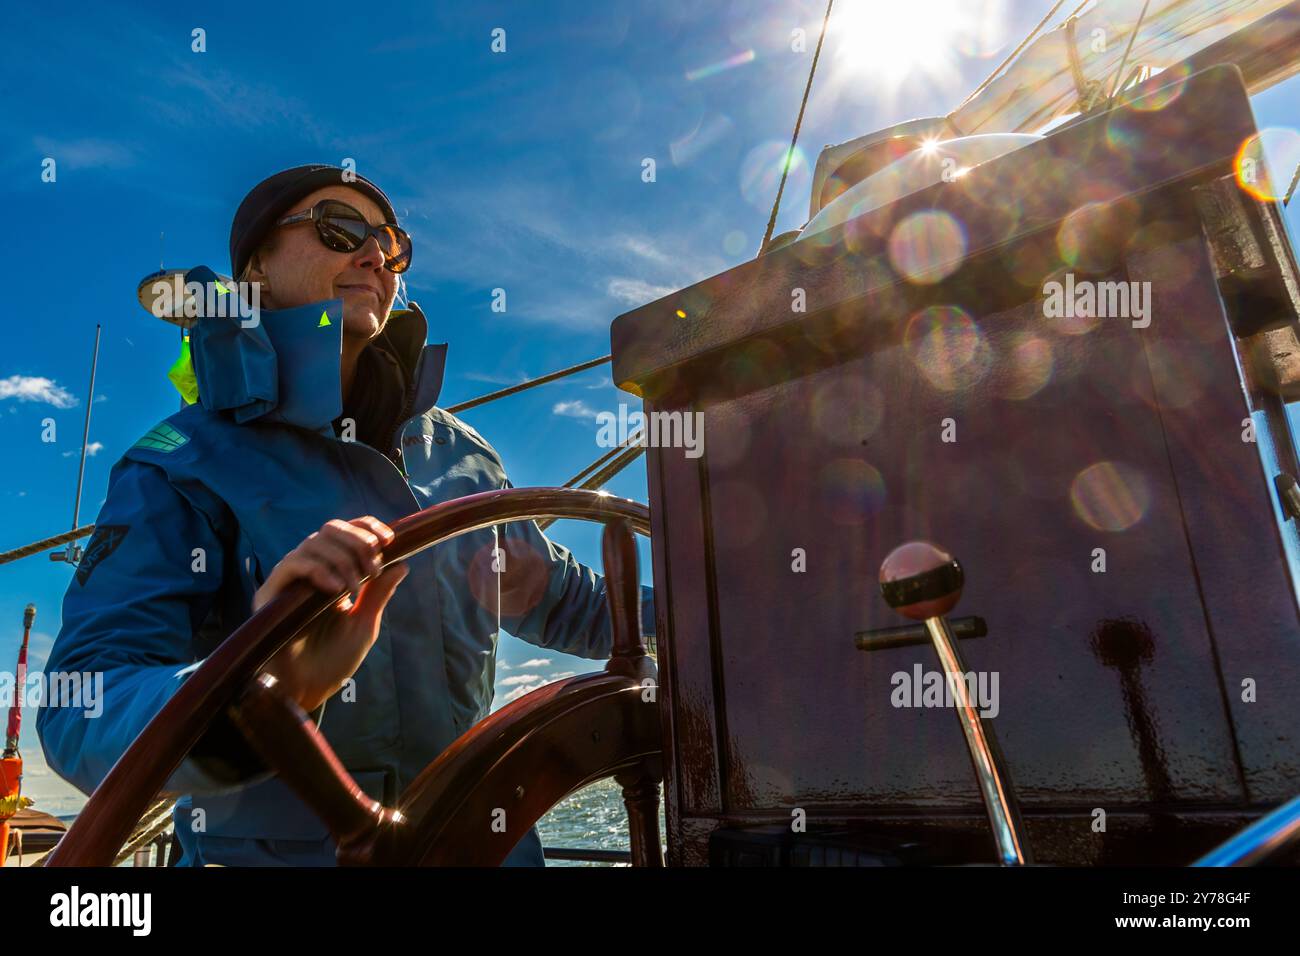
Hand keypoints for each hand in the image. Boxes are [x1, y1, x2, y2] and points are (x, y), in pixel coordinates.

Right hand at [255, 516, 408, 712]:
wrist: (307, 692)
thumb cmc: (334, 662)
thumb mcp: (364, 624)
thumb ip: (378, 593)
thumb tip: (402, 563)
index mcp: (331, 575)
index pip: (346, 534)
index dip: (366, 528)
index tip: (390, 539)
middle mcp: (308, 572)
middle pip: (329, 530)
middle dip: (357, 541)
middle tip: (373, 567)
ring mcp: (288, 582)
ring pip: (312, 543)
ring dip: (341, 559)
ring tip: (354, 587)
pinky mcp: (269, 595)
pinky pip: (291, 565)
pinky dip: (317, 569)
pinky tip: (334, 589)